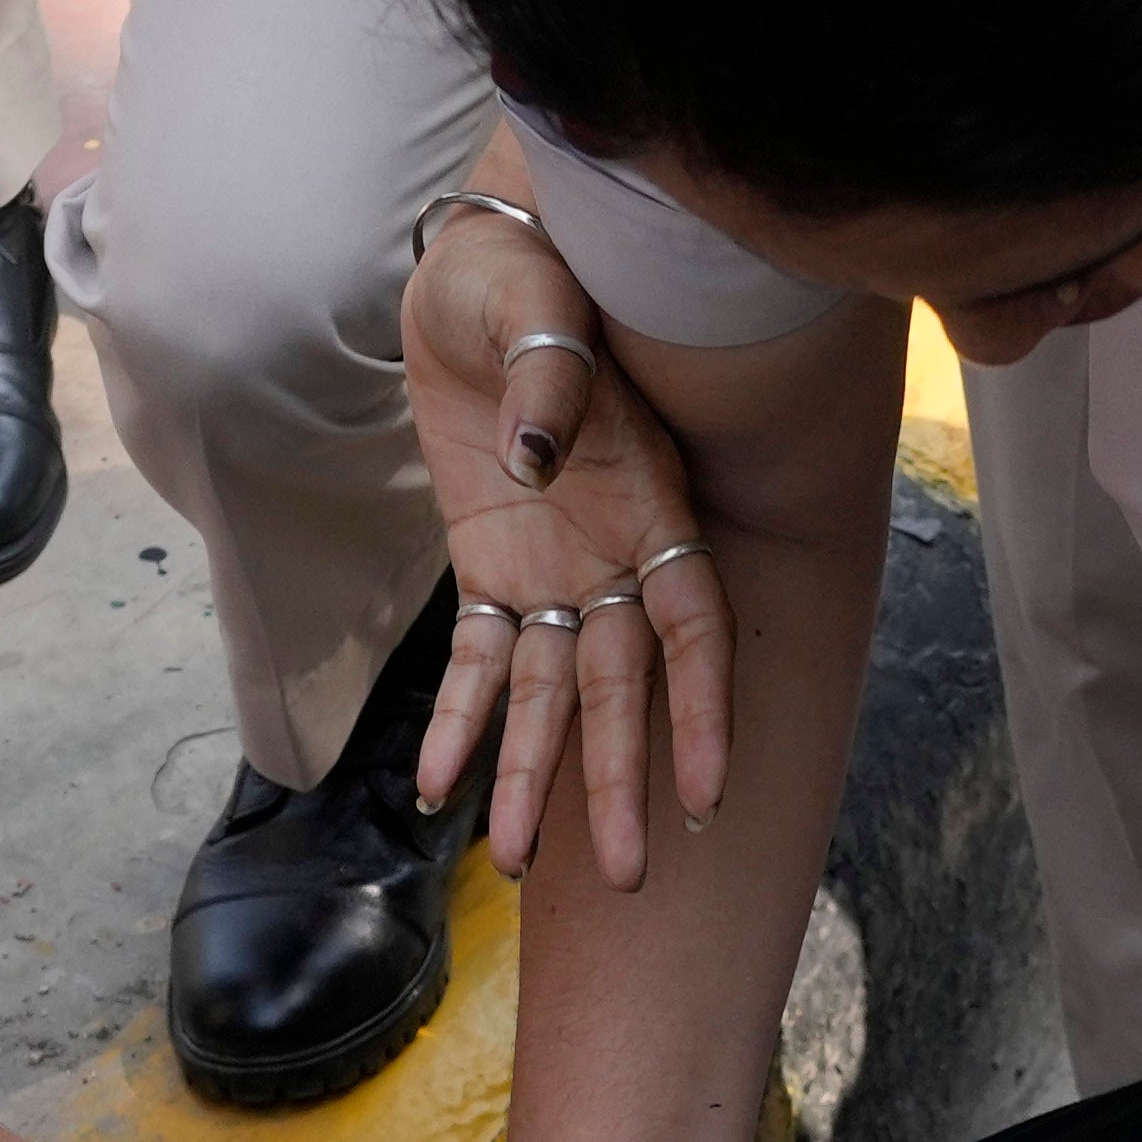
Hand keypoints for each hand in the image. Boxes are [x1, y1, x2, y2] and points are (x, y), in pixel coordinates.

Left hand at [398, 207, 738, 885]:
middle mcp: (616, 554)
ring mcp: (556, 570)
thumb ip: (553, 377)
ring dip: (539, 776)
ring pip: (555, 695)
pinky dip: (460, 724)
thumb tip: (541, 457)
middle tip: (628, 874)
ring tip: (516, 860)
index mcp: (651, 501)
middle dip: (622, 779)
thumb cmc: (531, 276)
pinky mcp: (493, 569)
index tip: (706, 789)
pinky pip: (482, 663)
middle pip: (625, 686)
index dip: (704, 706)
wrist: (476, 268)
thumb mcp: (542, 305)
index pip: (693, 622)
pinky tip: (435, 788)